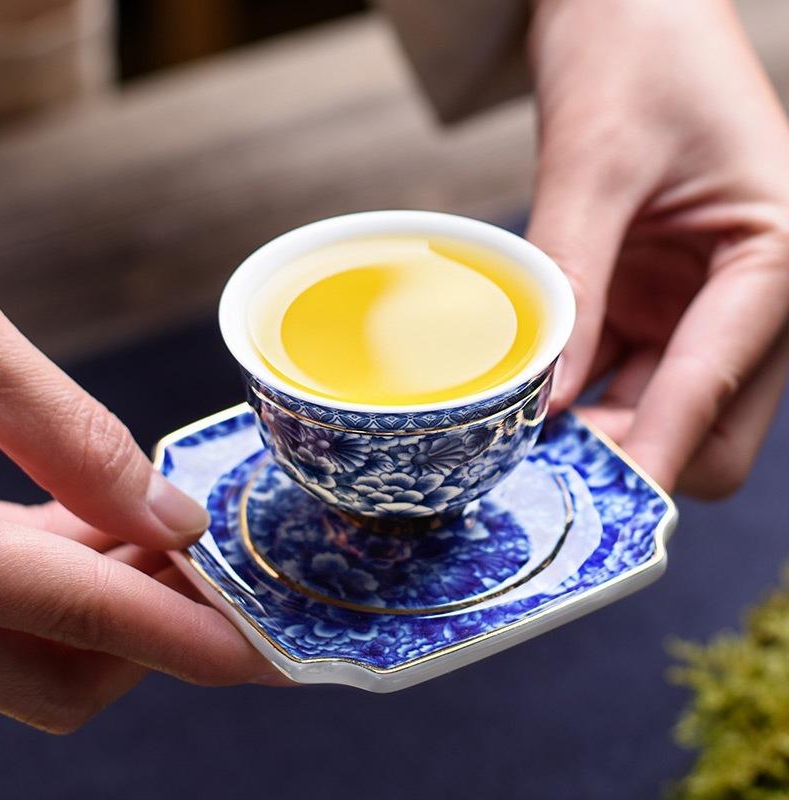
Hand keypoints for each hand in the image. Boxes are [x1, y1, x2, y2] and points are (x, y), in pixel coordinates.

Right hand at [0, 302, 286, 733]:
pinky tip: (94, 520)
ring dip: (119, 599)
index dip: (188, 638)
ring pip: (35, 653)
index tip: (268, 649)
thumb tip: (171, 514)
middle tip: (221, 548)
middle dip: (161, 619)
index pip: (83, 619)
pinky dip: (65, 580)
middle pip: (68, 667)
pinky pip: (2, 615)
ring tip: (169, 525)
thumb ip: (62, 430)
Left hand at [527, 0, 788, 495]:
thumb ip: (575, 281)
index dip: (652, 453)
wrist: (628, 12)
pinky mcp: (662, 309)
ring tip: (524, 441)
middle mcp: (757, 300)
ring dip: (601, 436)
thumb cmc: (635, 58)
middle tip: (539, 465)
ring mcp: (706, 311)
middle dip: (630, 456)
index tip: (594, 507)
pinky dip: (586, 402)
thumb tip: (546, 396)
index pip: (715, 388)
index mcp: (782, 260)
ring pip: (664, 417)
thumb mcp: (597, 165)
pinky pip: (630, 383)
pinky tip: (534, 401)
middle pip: (705, 430)